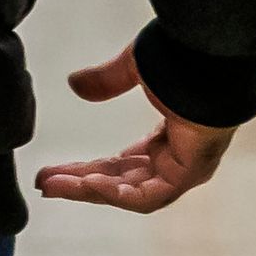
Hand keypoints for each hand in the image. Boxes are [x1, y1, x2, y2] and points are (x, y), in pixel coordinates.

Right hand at [34, 43, 232, 212]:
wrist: (212, 59)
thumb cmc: (185, 61)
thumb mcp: (134, 69)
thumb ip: (106, 80)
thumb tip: (73, 83)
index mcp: (169, 137)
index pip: (121, 163)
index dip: (86, 168)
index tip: (53, 172)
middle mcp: (176, 158)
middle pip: (120, 181)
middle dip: (79, 183)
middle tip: (44, 183)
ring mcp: (184, 170)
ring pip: (129, 192)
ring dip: (89, 189)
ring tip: (53, 185)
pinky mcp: (187, 175)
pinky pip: (146, 195)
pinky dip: (115, 192)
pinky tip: (87, 182)